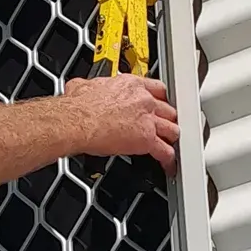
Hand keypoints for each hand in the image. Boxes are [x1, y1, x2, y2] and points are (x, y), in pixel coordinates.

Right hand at [61, 73, 179, 171]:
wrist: (77, 120)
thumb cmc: (79, 106)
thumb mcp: (85, 86)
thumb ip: (92, 87)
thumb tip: (83, 88)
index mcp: (131, 85)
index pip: (157, 89)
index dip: (159, 99)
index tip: (158, 103)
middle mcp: (143, 100)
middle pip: (168, 109)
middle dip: (167, 119)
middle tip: (165, 126)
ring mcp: (148, 120)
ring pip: (172, 129)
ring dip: (172, 138)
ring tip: (170, 145)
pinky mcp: (146, 139)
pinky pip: (165, 152)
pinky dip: (168, 160)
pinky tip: (168, 166)